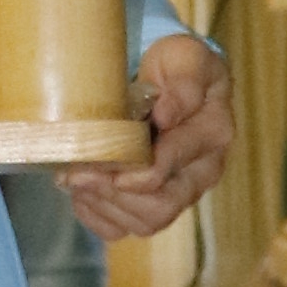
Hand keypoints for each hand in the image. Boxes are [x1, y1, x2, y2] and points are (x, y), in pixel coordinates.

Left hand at [63, 25, 232, 247]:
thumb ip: (184, 83)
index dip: (138, 168)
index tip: (105, 158)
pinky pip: (124, 229)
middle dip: (114, 193)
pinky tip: (82, 192)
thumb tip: (168, 115)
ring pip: (144, 222)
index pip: (174, 164)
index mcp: (212, 134)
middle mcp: (202, 173)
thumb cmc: (175, 65)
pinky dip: (97, 216)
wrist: (165, 78)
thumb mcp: (184, 57)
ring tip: (73, 176)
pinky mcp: (152, 205)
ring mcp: (179, 194)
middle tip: (76, 173)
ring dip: (102, 204)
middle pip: (161, 206)